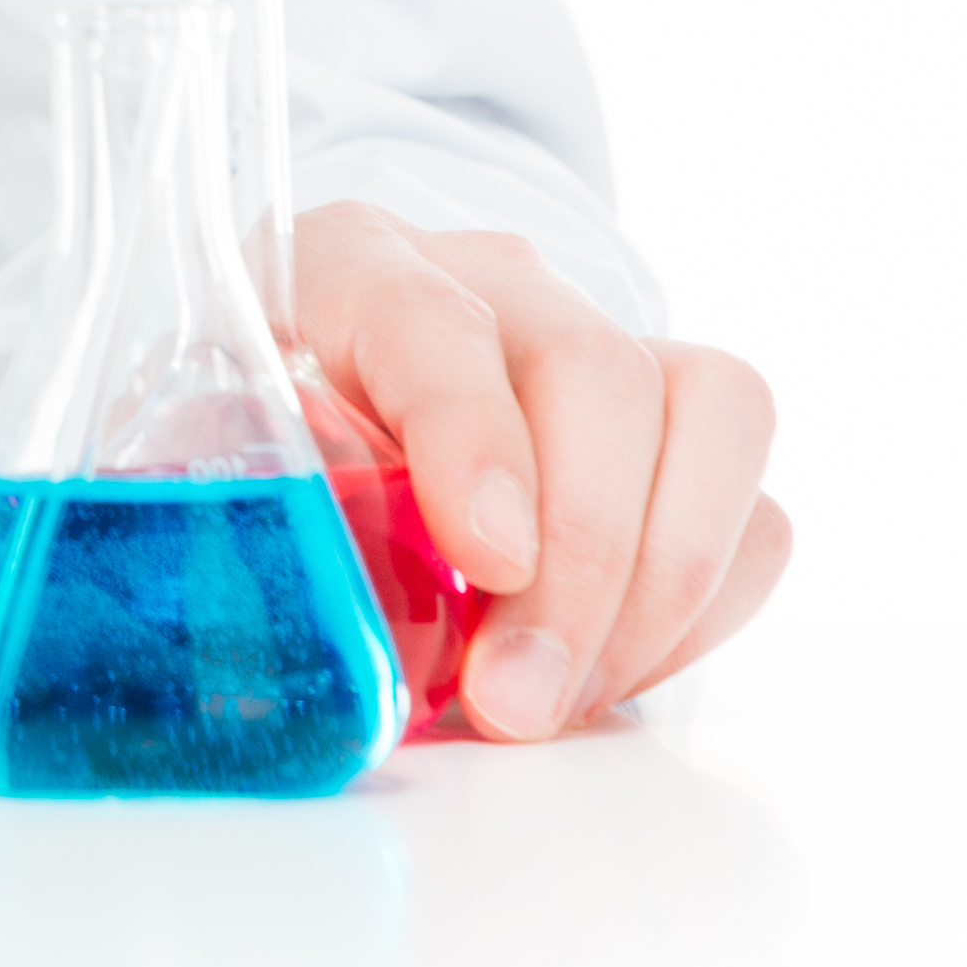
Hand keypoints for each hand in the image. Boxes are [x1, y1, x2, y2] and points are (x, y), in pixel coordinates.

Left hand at [296, 202, 788, 740]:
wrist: (319, 402)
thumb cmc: (258, 440)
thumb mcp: (212, 455)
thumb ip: (244, 497)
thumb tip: (307, 598)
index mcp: (347, 265)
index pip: (426, 315)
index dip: (469, 438)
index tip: (486, 558)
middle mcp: (493, 280)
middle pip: (595, 373)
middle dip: (575, 565)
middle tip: (514, 701)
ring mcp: (604, 341)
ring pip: (710, 420)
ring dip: (650, 598)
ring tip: (553, 702)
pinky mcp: (682, 429)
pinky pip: (754, 508)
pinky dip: (697, 615)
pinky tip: (599, 674)